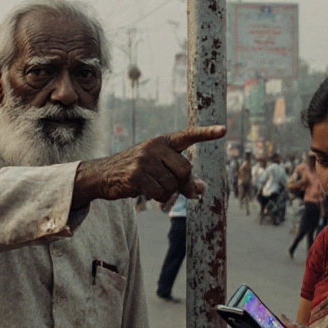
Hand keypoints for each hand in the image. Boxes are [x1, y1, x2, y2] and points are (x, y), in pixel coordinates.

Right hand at [74, 125, 225, 203]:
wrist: (103, 175)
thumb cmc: (137, 171)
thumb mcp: (159, 168)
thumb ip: (181, 176)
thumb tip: (202, 189)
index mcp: (163, 142)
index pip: (188, 135)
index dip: (206, 133)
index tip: (224, 130)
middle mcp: (155, 147)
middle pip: (185, 170)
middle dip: (184, 185)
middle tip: (181, 191)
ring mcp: (144, 160)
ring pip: (172, 185)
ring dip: (166, 193)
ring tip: (152, 186)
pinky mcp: (136, 175)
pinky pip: (158, 193)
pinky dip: (155, 197)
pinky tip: (143, 190)